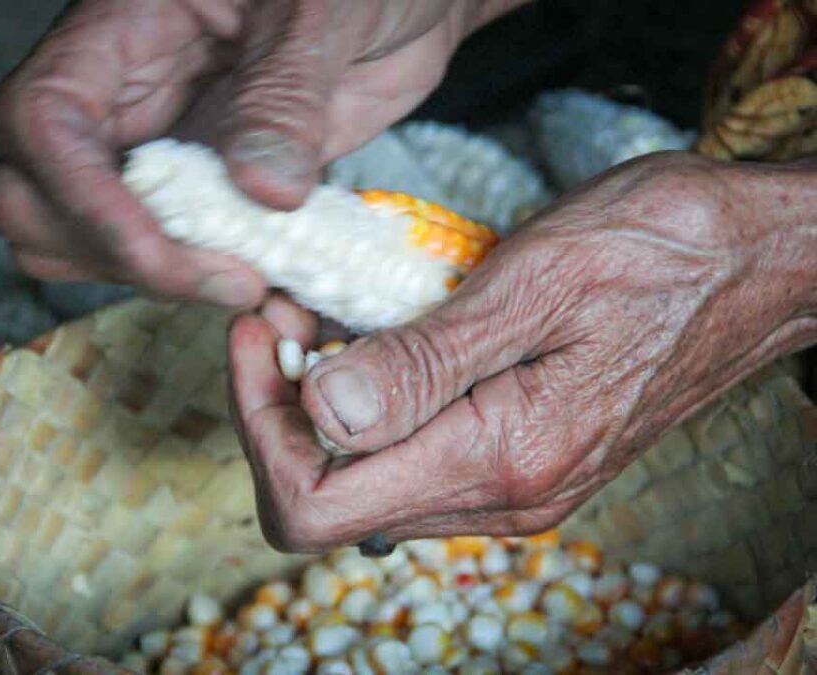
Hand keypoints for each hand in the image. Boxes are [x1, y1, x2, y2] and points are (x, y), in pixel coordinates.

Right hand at [0, 0, 512, 305]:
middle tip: (228, 278)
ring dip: (153, 282)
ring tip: (252, 281)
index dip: (82, 199)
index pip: (43, 121)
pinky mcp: (204, 194)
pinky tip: (268, 277)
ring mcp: (159, 152)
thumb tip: (262, 190)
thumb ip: (287, 93)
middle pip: (35, 198)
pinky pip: (171, 254)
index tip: (163, 253)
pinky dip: (204, 284)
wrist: (396, 1)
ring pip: (86, 241)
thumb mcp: (325, 9)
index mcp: (122, 29)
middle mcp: (123, 98)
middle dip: (112, 256)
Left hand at [228, 151, 816, 551]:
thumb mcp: (533, 282)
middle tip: (285, 312)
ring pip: (367, 481)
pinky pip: (413, 457)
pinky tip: (377, 336)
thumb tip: (322, 415)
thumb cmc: (662, 251)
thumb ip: (424, 363)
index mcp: (501, 458)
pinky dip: (371, 403)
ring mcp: (513, 488)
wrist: (756, 266)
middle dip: (280, 407)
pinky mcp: (520, 461)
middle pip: (329, 499)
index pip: (315, 504)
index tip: (261, 331)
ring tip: (322, 314)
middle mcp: (503, 497)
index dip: (260, 424)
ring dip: (322, 402)